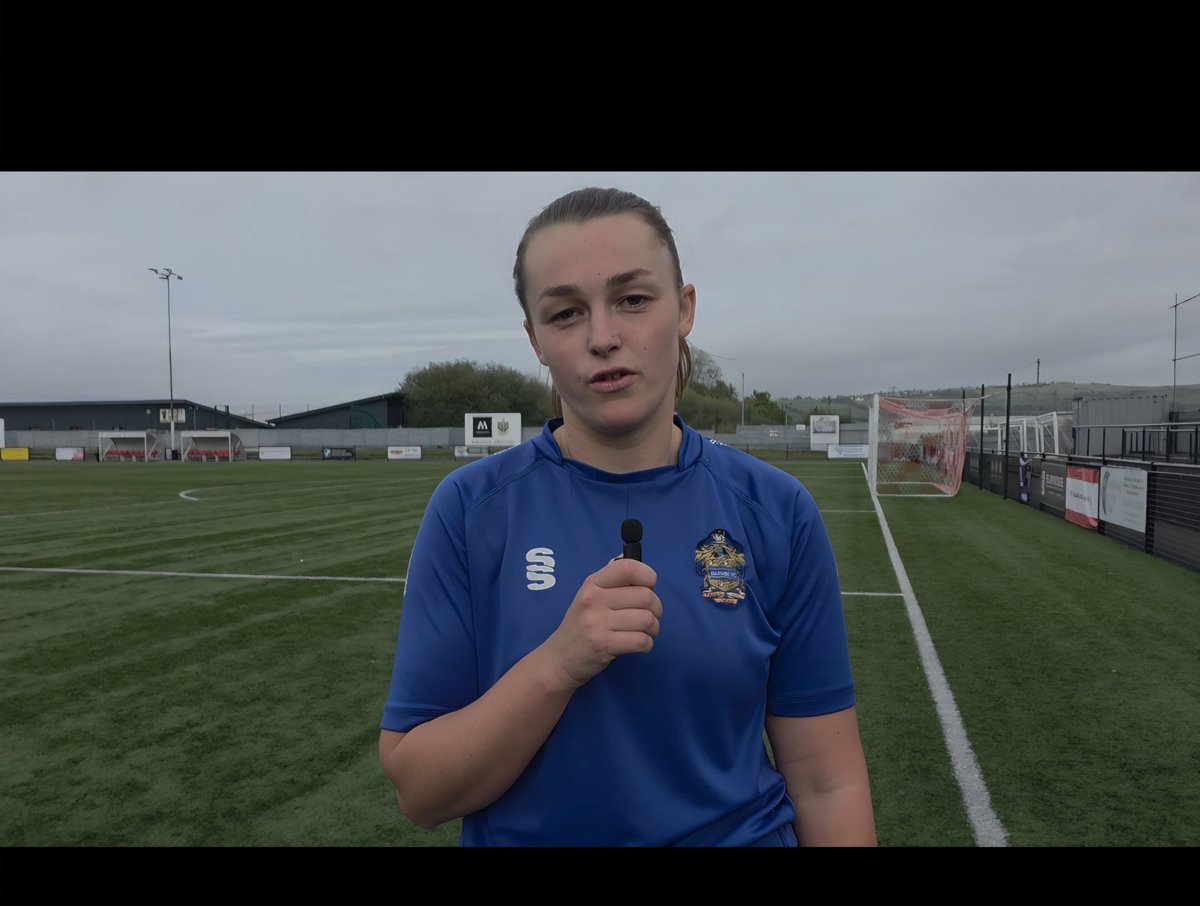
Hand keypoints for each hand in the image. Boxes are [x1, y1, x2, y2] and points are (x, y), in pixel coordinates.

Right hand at [543, 556, 661, 688]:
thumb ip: (609, 577)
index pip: (628, 568)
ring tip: (645, 632)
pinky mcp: (603, 645)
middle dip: (656, 608)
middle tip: (650, 616)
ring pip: (647, 619)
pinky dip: (647, 644)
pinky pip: (641, 641)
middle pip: (646, 596)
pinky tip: (639, 644)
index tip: (648, 587)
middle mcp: (594, 599)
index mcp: (593, 583)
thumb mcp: (588, 595)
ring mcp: (597, 622)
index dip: (647, 576)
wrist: (559, 658)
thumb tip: (627, 557)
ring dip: (654, 628)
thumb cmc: (580, 626)